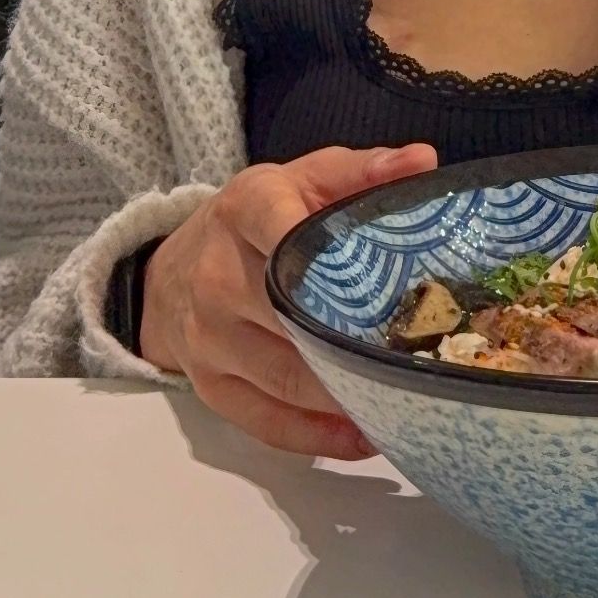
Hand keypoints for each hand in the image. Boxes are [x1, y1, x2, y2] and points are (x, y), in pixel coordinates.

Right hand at [140, 143, 436, 456]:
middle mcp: (218, 276)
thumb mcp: (302, 178)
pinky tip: (362, 434)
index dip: (325, 255)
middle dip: (355, 339)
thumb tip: (423, 160)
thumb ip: (361, 170)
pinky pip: (265, 422)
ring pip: (285, 379)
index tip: (383, 284)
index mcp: (245, 211)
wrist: (173, 268)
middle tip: (419, 354)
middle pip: (291, 317)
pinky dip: (316, 437)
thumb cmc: (259, 219)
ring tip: (403, 398)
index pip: (282, 230)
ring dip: (345, 394)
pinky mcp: (209, 387)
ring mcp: (209, 338)